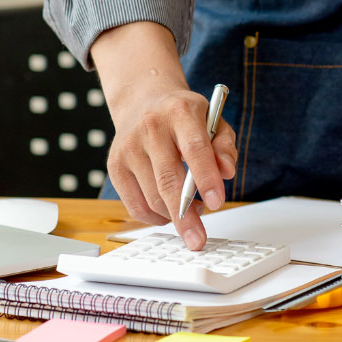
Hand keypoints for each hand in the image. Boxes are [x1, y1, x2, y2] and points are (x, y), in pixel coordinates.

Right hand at [91, 22, 237, 249]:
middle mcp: (149, 127)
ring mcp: (128, 147)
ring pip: (152, 198)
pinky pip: (136, 205)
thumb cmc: (182, 117)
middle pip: (168, 180)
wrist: (143, 102)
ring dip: (175, 215)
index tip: (217, 203)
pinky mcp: (115, 166)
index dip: (206, 178)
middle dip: (186, 216)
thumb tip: (227, 172)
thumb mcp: (213, 121)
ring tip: (191, 210)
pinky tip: (168, 211)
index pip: (194, 148)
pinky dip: (156, 217)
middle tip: (198, 239)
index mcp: (179, 111)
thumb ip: (224, 146)